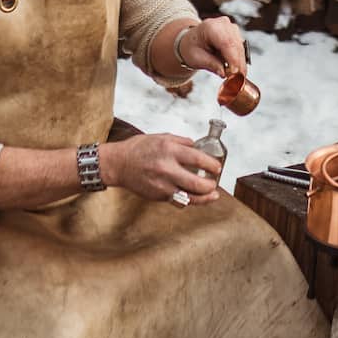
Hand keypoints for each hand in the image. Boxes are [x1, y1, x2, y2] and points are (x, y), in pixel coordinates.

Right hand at [105, 134, 221, 204]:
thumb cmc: (139, 148)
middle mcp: (167, 169)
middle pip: (197, 183)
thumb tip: (197, 148)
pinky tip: (195, 198)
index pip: (197, 159)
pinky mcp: (158, 196)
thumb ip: (181, 142)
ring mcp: (162, 185)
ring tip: (213, 195)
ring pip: (189, 197)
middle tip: (215, 182)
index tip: (217, 167)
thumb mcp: (162, 137)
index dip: (211, 165)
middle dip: (210, 185)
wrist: (119, 164)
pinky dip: (188, 200)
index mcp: (169, 150)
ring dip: (204, 198)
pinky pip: (178, 201)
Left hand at [178, 16, 245, 77]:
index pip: (225, 42)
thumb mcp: (196, 58)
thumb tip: (223, 73)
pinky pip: (241, 47)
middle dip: (238, 63)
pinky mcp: (235, 33)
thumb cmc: (192, 48)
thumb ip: (210, 64)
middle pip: (235, 44)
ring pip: (240, 46)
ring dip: (240, 62)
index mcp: (210, 27)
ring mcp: (230, 27)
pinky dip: (239, 59)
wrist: (192, 41)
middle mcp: (222, 24)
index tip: (236, 72)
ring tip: (237, 76)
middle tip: (239, 78)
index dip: (233, 58)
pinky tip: (237, 69)